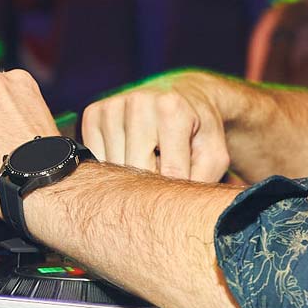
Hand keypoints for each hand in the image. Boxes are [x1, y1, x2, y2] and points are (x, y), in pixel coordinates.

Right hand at [80, 72, 230, 182]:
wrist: (184, 96)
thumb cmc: (199, 131)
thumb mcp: (213, 155)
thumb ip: (200, 181)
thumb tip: (174, 211)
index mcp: (172, 108)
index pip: (169, 172)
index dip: (175, 192)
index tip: (178, 196)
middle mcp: (139, 102)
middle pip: (136, 171)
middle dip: (151, 184)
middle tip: (164, 175)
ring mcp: (112, 106)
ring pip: (113, 168)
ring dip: (130, 175)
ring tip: (150, 160)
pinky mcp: (94, 113)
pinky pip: (94, 159)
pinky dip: (111, 166)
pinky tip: (129, 154)